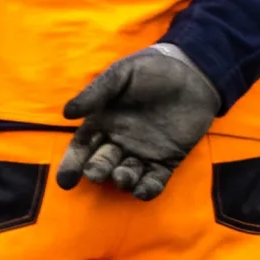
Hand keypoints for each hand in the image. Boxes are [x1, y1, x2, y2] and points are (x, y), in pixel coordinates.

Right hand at [56, 45, 220, 199]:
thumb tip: (67, 113)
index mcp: (104, 121)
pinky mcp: (168, 160)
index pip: (83, 146)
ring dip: (123, 180)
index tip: (66, 180)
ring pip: (127, 174)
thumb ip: (95, 93)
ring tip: (124, 176)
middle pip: (102, 163)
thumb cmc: (152, 69)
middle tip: (96, 173)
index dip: (72, 163)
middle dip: (97, 171)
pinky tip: (143, 190)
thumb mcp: (120, 74)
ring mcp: (144, 152)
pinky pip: (155, 180)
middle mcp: (120, 141)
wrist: (194, 72)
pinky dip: (148, 189)